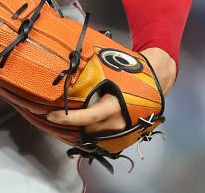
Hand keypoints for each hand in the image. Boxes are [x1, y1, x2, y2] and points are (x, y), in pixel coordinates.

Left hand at [45, 48, 175, 133]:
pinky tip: (75, 126)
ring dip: (76, 129)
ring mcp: (120, 131)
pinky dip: (86, 133)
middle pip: (85, 129)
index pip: (87, 116)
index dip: (67, 118)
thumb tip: (68, 66)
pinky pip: (99, 138)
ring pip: (91, 135)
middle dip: (67, 125)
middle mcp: (118, 122)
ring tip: (60, 119)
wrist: (155, 81)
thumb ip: (90, 72)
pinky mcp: (122, 136)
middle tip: (49, 115)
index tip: (51, 115)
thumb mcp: (110, 69)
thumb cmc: (132, 73)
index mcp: (115, 105)